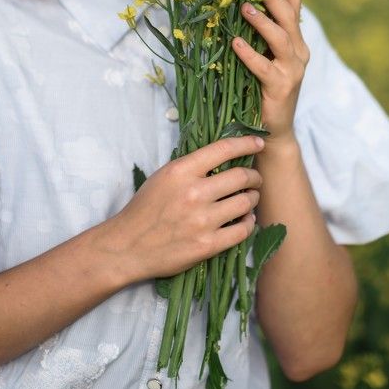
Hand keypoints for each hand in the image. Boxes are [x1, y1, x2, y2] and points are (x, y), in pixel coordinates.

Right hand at [111, 136, 263, 282]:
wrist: (129, 246)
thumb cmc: (146, 208)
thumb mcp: (164, 176)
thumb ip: (191, 167)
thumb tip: (223, 159)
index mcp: (181, 171)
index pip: (223, 149)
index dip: (246, 144)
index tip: (259, 142)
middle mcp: (195, 193)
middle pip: (240, 177)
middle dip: (254, 176)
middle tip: (255, 179)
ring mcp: (203, 220)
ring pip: (245, 203)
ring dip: (253, 198)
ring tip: (250, 198)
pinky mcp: (207, 245)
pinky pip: (242, 230)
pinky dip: (248, 223)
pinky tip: (245, 220)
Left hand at [232, 0, 309, 142]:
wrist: (275, 130)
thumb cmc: (263, 88)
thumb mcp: (265, 55)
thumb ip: (259, 33)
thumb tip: (239, 1)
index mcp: (296, 40)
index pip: (295, 5)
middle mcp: (299, 51)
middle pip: (289, 16)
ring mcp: (292, 69)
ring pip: (281, 38)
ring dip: (262, 21)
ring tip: (244, 7)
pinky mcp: (281, 87)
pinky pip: (264, 67)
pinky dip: (249, 54)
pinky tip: (235, 43)